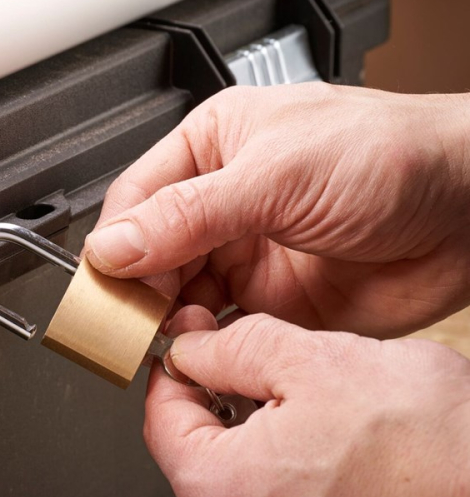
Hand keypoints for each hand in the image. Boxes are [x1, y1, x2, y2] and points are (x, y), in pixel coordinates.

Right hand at [85, 83, 469, 336]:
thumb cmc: (394, 155)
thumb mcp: (278, 174)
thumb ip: (190, 214)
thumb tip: (117, 245)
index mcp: (214, 147)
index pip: (138, 197)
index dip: (116, 242)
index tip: (104, 282)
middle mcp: (224, 200)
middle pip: (151, 251)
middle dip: (138, 287)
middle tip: (128, 321)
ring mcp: (248, 252)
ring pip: (180, 293)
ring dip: (169, 319)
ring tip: (166, 338)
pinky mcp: (274, 300)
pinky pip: (221, 326)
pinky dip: (205, 343)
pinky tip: (200, 349)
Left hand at [150, 308, 469, 496]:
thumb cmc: (430, 447)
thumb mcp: (311, 360)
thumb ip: (231, 347)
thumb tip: (190, 348)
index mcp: (221, 495)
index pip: (160, 419)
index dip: (175, 366)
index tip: (191, 338)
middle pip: (196, 452)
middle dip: (216, 396)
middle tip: (248, 356)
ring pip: (238, 480)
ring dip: (253, 431)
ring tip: (299, 395)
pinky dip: (286, 470)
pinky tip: (324, 440)